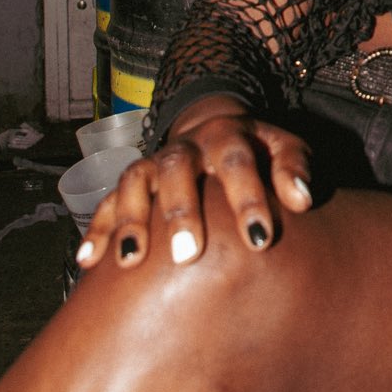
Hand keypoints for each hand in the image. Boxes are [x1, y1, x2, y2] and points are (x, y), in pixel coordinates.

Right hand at [75, 96, 312, 273]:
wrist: (213, 128)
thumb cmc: (257, 150)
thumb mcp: (282, 147)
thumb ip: (294, 168)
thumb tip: (303, 200)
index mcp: (226, 136)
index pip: (237, 162)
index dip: (248, 199)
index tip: (261, 239)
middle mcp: (185, 147)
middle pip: (178, 171)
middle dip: (182, 212)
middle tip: (189, 255)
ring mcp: (154, 163)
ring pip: (135, 182)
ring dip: (131, 219)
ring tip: (131, 261)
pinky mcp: (131, 182)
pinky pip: (105, 202)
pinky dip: (97, 230)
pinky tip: (89, 262)